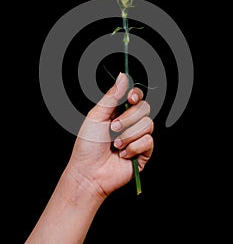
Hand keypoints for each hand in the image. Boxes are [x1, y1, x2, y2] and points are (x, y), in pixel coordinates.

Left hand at [67, 72, 153, 197]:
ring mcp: (138, 137)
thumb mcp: (97, 116)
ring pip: (148, 124)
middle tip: (113, 129)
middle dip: (128, 119)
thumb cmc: (88, 145)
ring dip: (128, 135)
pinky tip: (123, 154)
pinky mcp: (143, 152)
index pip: (136, 96)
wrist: (89, 172)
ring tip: (116, 145)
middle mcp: (130, 122)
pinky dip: (133, 148)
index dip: (136, 95)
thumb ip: (112, 96)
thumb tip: (123, 76)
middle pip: (144, 108)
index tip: (130, 99)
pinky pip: (148, 141)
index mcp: (118, 111)